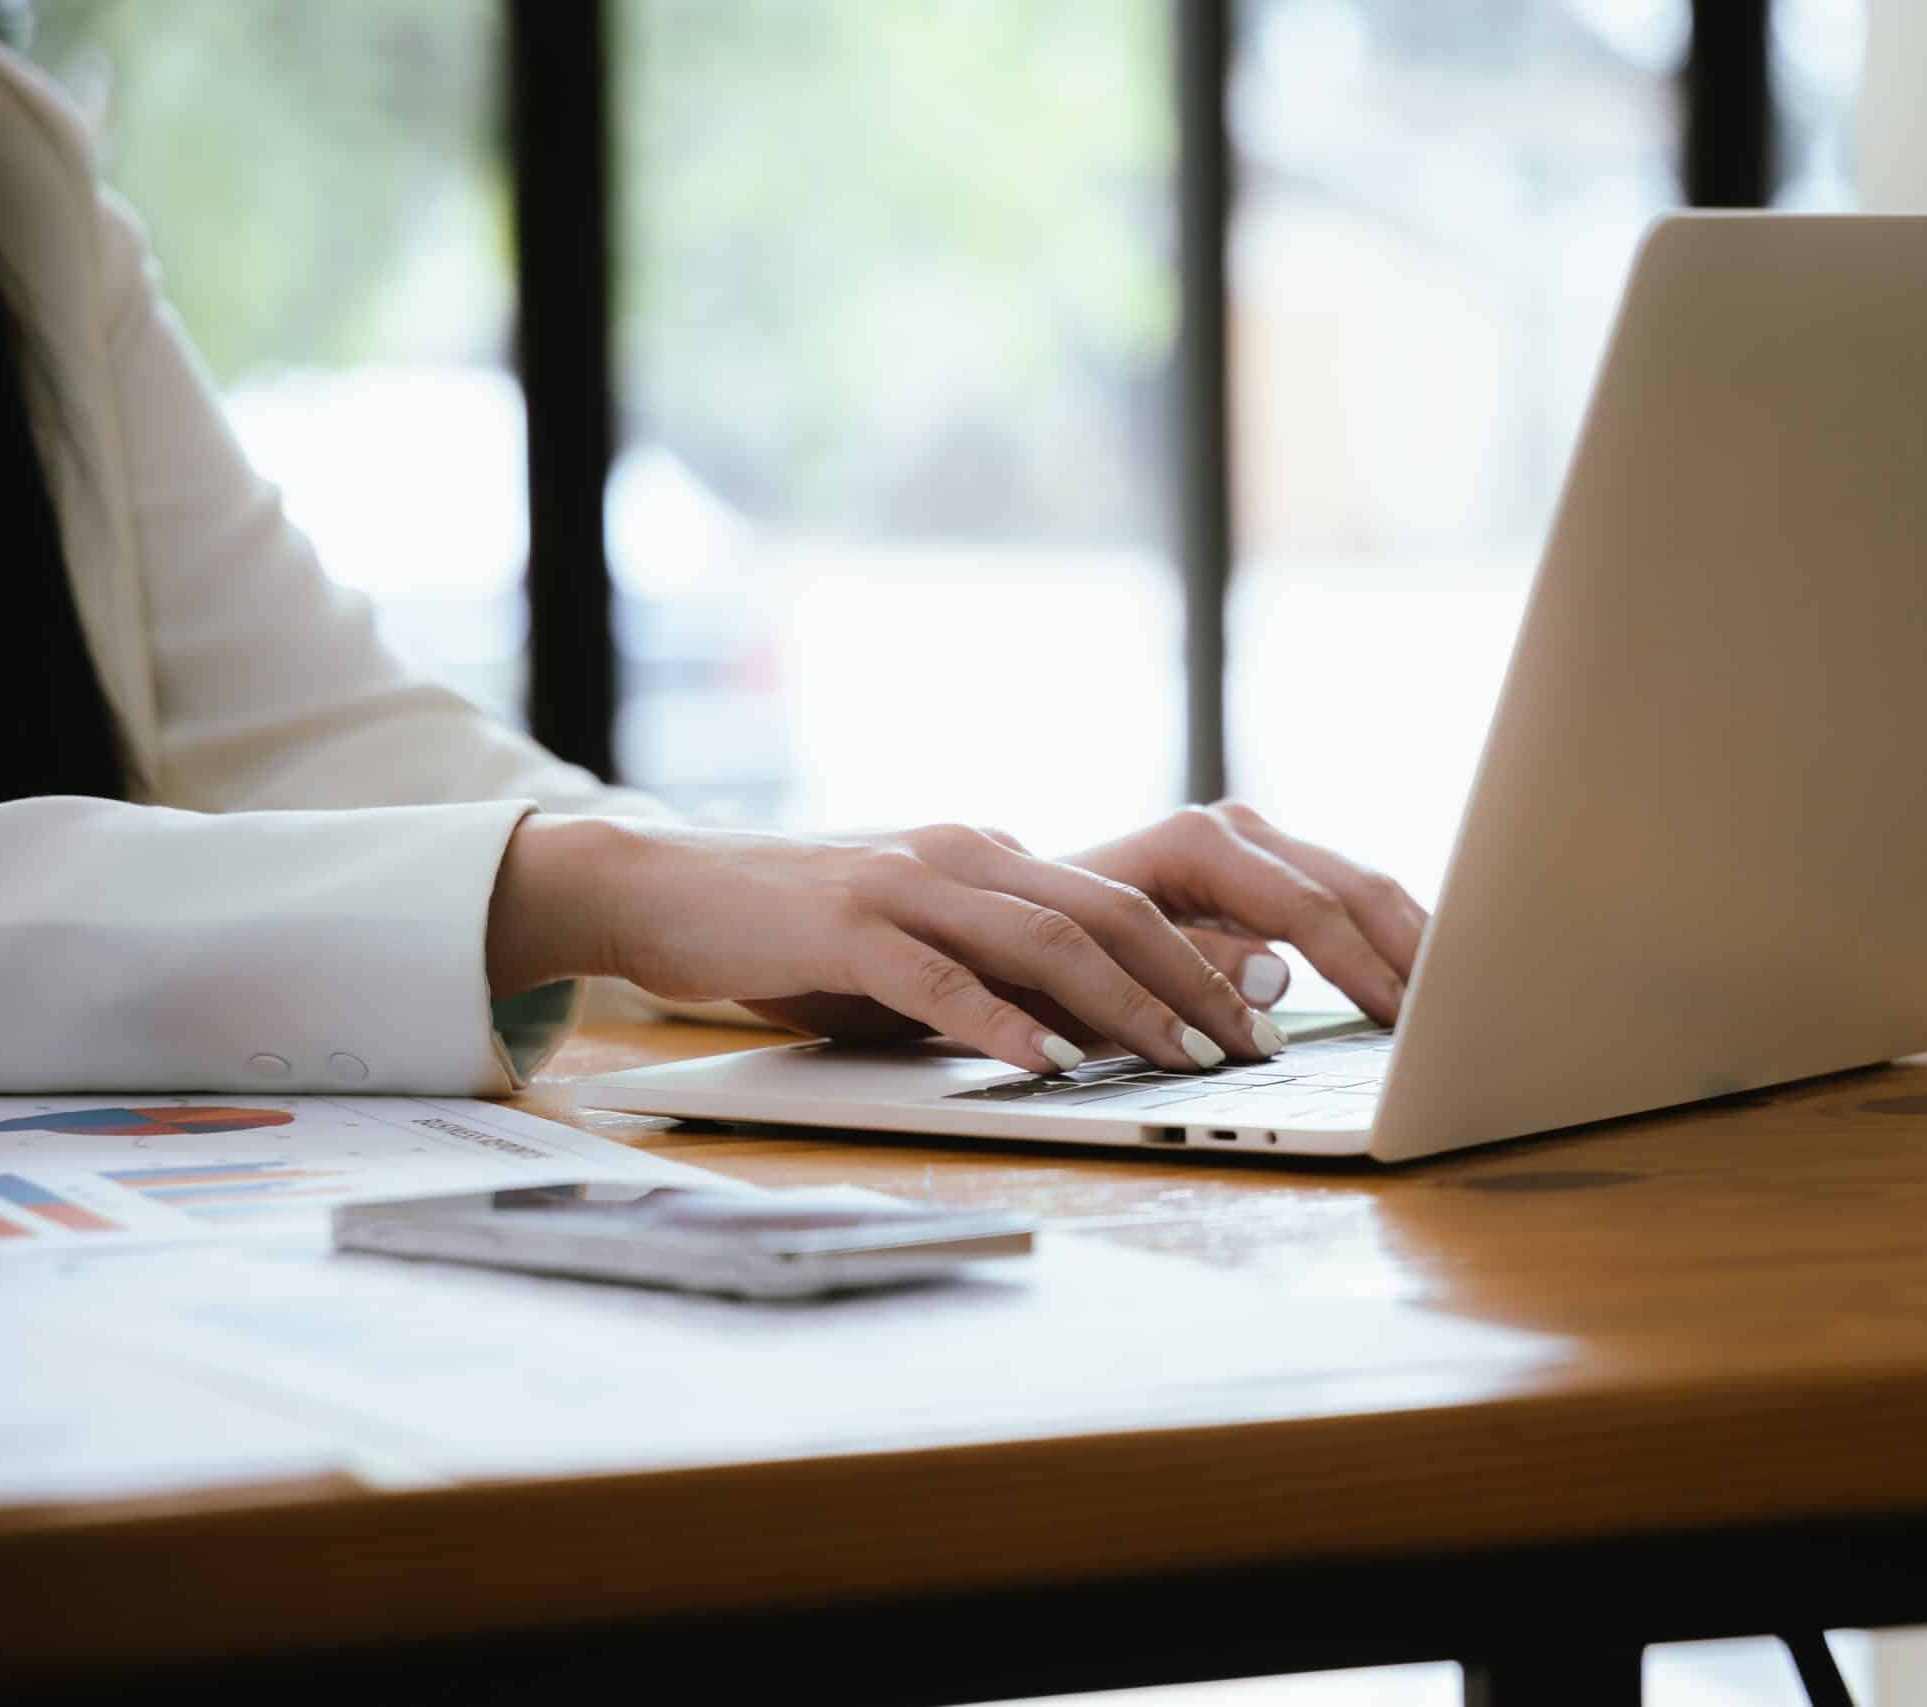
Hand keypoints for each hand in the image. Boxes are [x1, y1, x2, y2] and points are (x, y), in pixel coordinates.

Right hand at [485, 807, 1426, 1074]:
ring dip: (1124, 1003)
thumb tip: (1089, 1028)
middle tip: (1248, 1044)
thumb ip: (995, 971)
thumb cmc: (796, 933)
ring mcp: (907, 884)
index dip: (1200, 956)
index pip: (1121, 900)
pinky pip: (940, 977)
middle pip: (1109, 912)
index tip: (1260, 1013)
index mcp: (989, 857)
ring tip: (1181, 1058)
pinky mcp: (846, 926)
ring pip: (1045, 937)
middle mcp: (964, 856)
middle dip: (1191, 982)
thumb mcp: (915, 946)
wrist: (666, 890)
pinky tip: (1044, 1064)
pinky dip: (999, 1022)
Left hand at [1063, 802, 1427, 1025]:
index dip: (1360, 962)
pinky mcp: (1268, 873)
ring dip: (1411, 940)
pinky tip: (1421, 979)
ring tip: (1461, 998)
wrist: (1014, 917)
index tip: (1404, 1015)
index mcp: (1198, 842)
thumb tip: (1278, 976)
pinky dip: (1388, 938)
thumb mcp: (1102, 963)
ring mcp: (1256, 846)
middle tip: (1460, 1011)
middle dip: (1408, 947)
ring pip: (1361, 885)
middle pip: (1351, 885)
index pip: (1306, 905)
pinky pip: (1346, 899)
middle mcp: (1235, 830)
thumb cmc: (1048, 945)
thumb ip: (1190, 966)